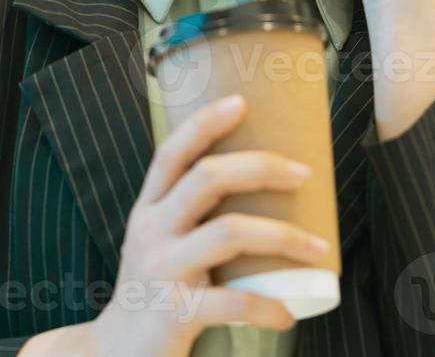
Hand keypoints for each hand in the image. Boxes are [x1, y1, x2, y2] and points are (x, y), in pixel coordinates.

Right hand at [92, 94, 329, 355]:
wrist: (117, 352)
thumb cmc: (155, 290)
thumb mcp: (159, 242)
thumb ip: (192, 214)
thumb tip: (264, 181)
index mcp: (148, 210)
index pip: (170, 153)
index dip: (204, 123)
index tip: (241, 102)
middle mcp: (150, 232)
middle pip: (206, 179)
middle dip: (261, 168)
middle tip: (303, 173)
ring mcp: (161, 271)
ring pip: (228, 233)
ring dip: (283, 236)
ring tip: (318, 247)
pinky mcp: (175, 313)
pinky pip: (232, 303)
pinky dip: (267, 306)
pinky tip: (288, 313)